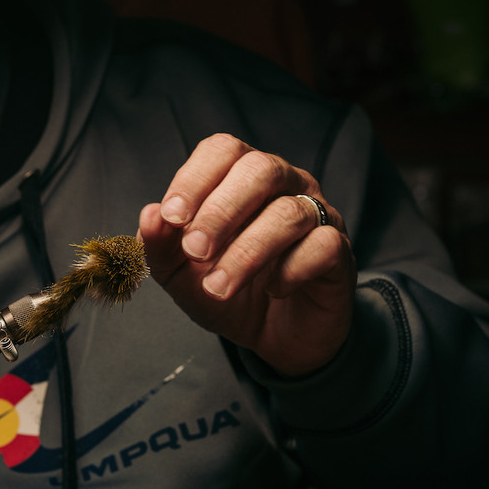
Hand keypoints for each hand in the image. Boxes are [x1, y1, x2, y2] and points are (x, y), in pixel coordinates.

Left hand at [138, 134, 356, 376]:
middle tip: (195, 252)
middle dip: (221, 211)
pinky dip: (291, 270)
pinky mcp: (339, 250)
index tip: (171, 217)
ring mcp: (316, 214)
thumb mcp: (180, 275)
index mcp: (239, 178)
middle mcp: (283, 184)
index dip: (194, 179)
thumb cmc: (225, 290)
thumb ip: (160, 246)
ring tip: (219, 286)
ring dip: (246, 253)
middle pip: (260, 169)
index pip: (222, 151)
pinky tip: (272, 290)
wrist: (271, 337)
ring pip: (289, 213)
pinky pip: (323, 246)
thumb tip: (149, 216)